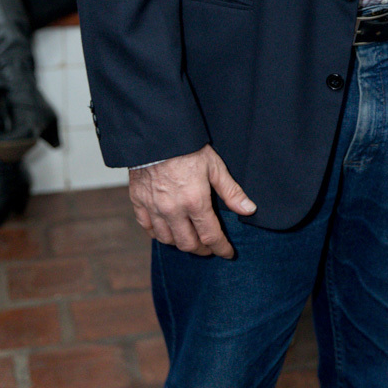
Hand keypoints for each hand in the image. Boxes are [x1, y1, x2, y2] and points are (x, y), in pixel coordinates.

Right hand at [128, 144, 256, 257]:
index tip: (227, 253)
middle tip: (210, 246)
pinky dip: (159, 234)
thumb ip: (231, 192)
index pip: (210, 236)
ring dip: (181, 243)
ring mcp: (153, 208)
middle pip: (188, 244)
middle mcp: (173, 210)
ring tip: (190, 238)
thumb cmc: (187, 147)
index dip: (221, 248)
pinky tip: (167, 230)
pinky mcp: (138, 203)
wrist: (155, 135)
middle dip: (202, 249)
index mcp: (195, 201)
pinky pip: (148, 229)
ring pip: (167, 240)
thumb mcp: (214, 166)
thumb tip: (249, 210)